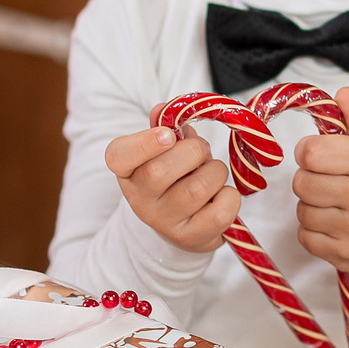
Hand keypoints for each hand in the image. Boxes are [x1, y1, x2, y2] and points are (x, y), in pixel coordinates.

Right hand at [107, 125, 243, 252]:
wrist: (183, 224)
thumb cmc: (176, 177)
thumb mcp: (165, 150)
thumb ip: (165, 127)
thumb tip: (163, 109)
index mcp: (128, 170)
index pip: (118, 156)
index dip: (144, 143)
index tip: (168, 135)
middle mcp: (139, 199)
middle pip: (161, 170)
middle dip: (195, 152)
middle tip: (202, 154)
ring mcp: (164, 222)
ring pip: (198, 188)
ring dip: (215, 173)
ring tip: (211, 175)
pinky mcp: (191, 238)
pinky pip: (220, 211)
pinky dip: (230, 197)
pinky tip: (220, 196)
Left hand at [290, 88, 348, 271]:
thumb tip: (341, 94)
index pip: (311, 152)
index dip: (308, 151)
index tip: (317, 154)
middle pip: (301, 182)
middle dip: (310, 178)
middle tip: (330, 179)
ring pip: (301, 210)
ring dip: (313, 205)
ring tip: (336, 202)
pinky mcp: (344, 255)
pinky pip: (305, 237)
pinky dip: (314, 230)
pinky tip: (335, 223)